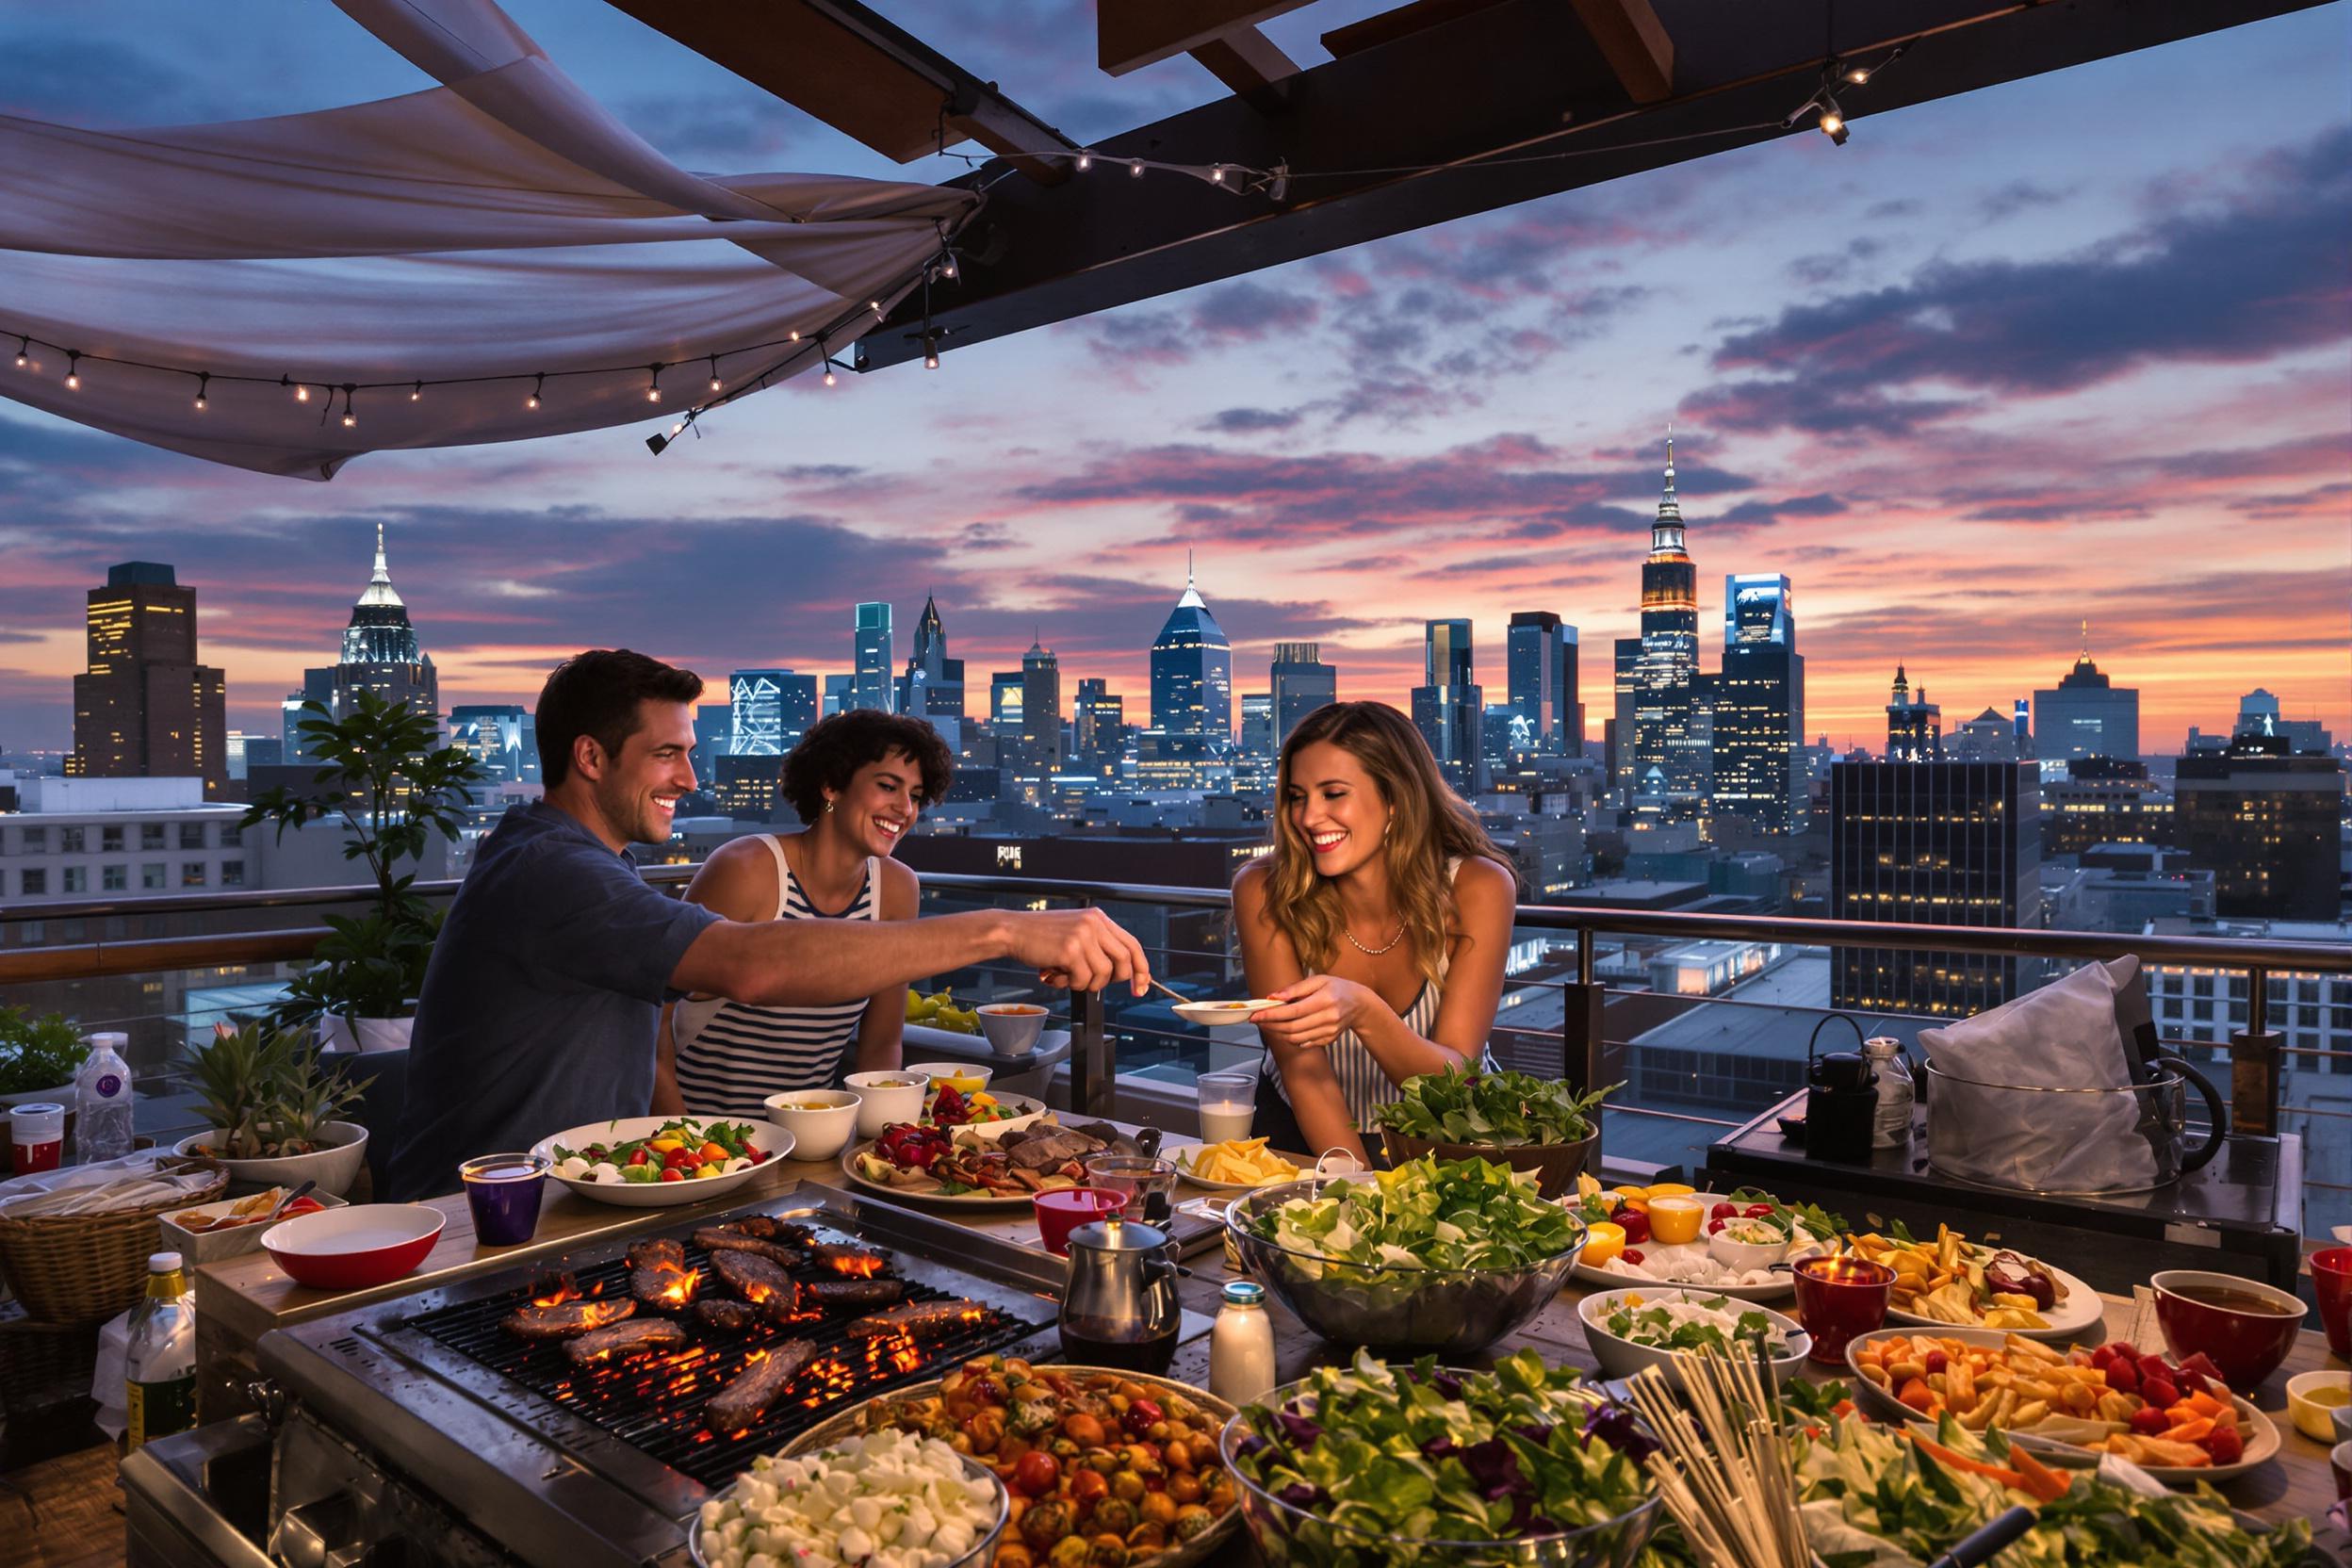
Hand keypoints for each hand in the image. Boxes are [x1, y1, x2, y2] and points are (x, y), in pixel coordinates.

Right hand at [1003, 907, 1151, 994]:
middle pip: (1124, 960)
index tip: (1140, 986)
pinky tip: (1055, 975)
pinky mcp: (1070, 950)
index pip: (1132, 944)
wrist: (1012, 931)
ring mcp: (1083, 936)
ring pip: (1103, 974)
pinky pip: (1083, 980)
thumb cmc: (1040, 936)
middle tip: (1094, 983)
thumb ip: (1097, 946)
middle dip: (1115, 980)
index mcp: (1098, 918)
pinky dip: (1069, 984)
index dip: (1140, 968)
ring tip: (1065, 975)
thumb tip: (1120, 971)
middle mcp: (1094, 923)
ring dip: (1085, 983)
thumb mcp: (1075, 932)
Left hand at [1251, 974, 1371, 1051]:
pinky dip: (1290, 1039)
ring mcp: (1329, 1031)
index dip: (1272, 1015)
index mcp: (1325, 1000)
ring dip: (1277, 1033)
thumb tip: (1272, 997)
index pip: (1293, 1011)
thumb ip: (1295, 989)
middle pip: (1292, 1027)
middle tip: (1257, 1020)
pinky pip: (1304, 1043)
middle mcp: (1328, 1018)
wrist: (1360, 1004)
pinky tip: (1283, 1030)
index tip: (1255, 1015)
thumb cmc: (1337, 988)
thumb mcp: (1318, 980)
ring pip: (1296, 1038)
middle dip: (1271, 1025)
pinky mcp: (1329, 1040)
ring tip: (1267, 1025)